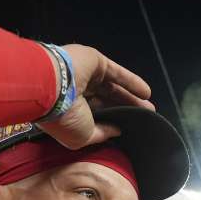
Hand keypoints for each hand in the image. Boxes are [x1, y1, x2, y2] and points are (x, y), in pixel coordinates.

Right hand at [37, 44, 153, 149]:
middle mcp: (76, 92)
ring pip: (113, 88)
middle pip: (106, 101)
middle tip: (142, 118)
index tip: (125, 129)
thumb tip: (116, 131)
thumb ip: (101, 134)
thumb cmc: (62, 117)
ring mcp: (85, 76)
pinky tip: (146, 93)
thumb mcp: (82, 137)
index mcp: (68, 111)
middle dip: (125, 110)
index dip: (111, 121)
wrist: (51, 87)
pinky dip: (132, 82)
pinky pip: (117, 73)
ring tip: (149, 108)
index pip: (94, 116)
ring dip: (131, 97)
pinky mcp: (95, 62)